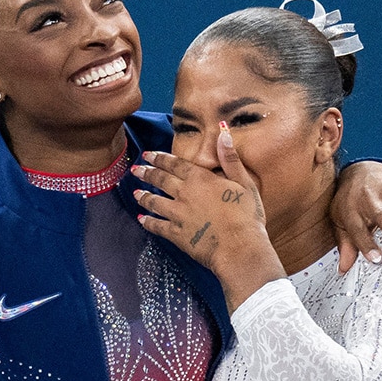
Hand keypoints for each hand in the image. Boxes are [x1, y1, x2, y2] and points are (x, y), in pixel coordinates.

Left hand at [132, 129, 284, 312]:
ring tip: (135, 193)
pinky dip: (148, 222)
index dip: (160, 158)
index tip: (148, 154)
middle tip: (136, 169)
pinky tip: (142, 219)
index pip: (175, 164)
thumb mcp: (244, 182)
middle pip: (161, 180)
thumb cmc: (246, 216)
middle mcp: (184, 194)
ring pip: (155, 202)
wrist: (239, 248)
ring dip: (144, 196)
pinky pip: (157, 226)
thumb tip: (223, 132)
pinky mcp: (177, 235)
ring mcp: (178, 215)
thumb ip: (230, 158)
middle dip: (147, 173)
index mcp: (200, 179)